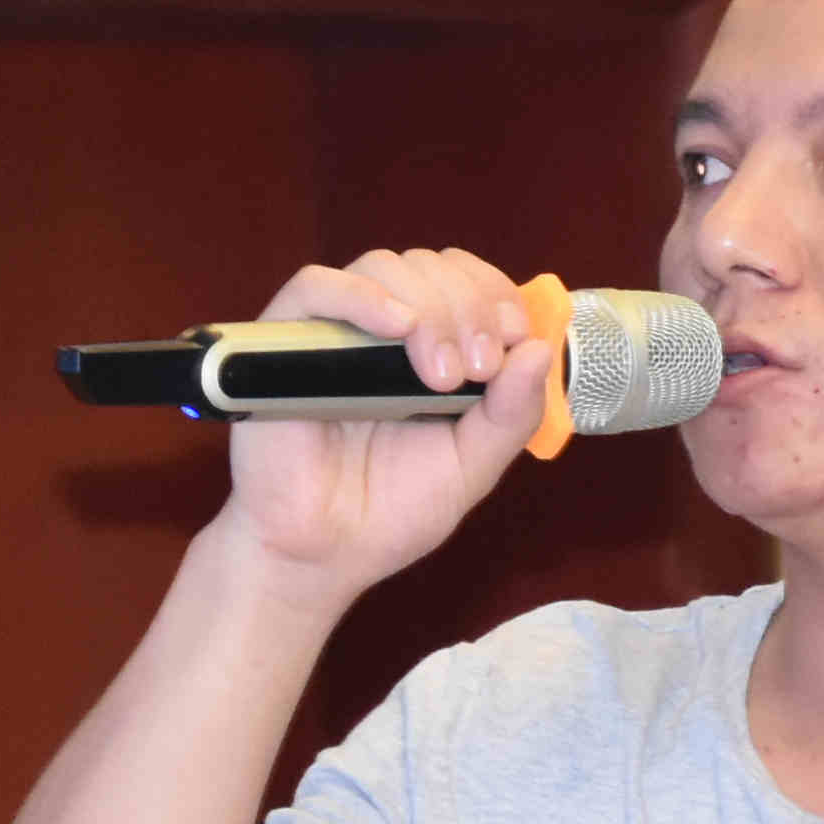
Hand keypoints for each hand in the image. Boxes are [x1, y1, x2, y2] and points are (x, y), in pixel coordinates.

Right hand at [208, 245, 551, 592]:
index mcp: (430, 349)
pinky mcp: (282, 345)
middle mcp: (382, 332)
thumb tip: (541, 349)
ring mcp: (333, 334)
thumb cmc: (388, 514)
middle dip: (470, 307)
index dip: (496, 294)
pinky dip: (361, 295)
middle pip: (431, 266)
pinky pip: (315, 286)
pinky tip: (396, 327)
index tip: (513, 338)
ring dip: (430, 306)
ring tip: (441, 374)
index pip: (467, 280)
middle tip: (477, 369)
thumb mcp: (471, 468)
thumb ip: (510, 416)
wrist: (320, 556)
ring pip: (384, 267)